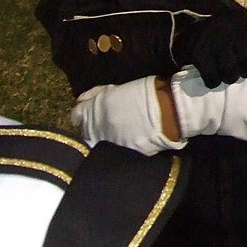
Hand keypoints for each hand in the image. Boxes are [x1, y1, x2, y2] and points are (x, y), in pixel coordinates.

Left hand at [70, 76, 185, 155]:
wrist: (170, 109)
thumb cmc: (146, 93)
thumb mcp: (117, 89)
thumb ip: (97, 96)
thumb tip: (82, 100)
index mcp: (93, 110)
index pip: (76, 115)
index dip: (83, 112)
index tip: (89, 111)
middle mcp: (95, 130)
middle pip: (84, 132)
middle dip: (91, 127)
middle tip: (105, 122)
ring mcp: (108, 145)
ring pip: (97, 144)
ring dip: (103, 139)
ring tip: (117, 133)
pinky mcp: (122, 156)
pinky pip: (114, 152)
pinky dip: (117, 147)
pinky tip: (127, 141)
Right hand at [173, 8, 246, 87]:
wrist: (193, 33)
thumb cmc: (233, 34)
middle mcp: (233, 27)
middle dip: (244, 71)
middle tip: (240, 69)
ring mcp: (214, 38)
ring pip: (230, 71)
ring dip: (230, 77)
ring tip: (228, 73)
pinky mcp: (199, 51)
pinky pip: (212, 76)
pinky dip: (214, 81)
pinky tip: (213, 76)